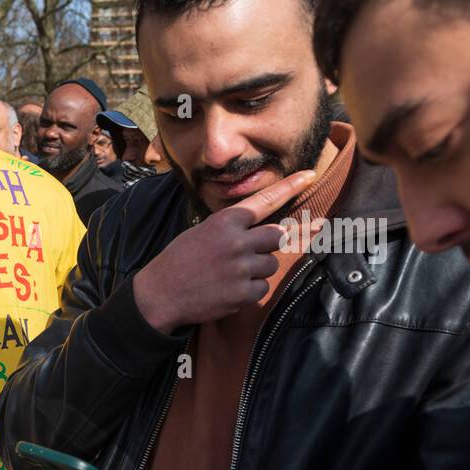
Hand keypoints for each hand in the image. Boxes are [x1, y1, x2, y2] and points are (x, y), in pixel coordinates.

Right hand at [132, 169, 318, 333]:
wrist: (160, 294)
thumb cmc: (179, 261)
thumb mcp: (202, 232)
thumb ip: (233, 228)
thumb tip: (270, 231)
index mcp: (225, 222)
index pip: (265, 201)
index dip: (290, 187)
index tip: (310, 175)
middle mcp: (237, 242)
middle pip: (277, 236)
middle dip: (271, 244)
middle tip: (250, 252)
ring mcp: (241, 268)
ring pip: (270, 264)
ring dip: (257, 270)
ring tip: (230, 275)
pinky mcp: (242, 292)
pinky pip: (262, 288)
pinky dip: (249, 291)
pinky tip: (228, 290)